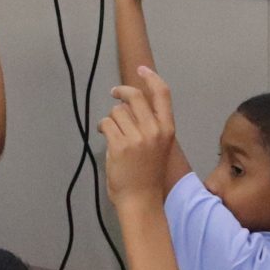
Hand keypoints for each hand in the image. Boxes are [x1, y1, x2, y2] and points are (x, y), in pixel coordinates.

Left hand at [102, 68, 179, 207]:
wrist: (141, 200)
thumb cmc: (149, 175)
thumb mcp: (159, 146)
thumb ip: (150, 125)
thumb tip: (131, 104)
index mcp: (167, 129)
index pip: (162, 94)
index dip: (151, 78)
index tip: (142, 69)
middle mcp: (154, 130)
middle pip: (135, 96)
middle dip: (121, 92)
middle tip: (114, 93)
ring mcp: (137, 137)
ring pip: (117, 111)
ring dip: (111, 118)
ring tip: (112, 132)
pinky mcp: (119, 145)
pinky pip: (106, 123)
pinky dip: (102, 127)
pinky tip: (105, 136)